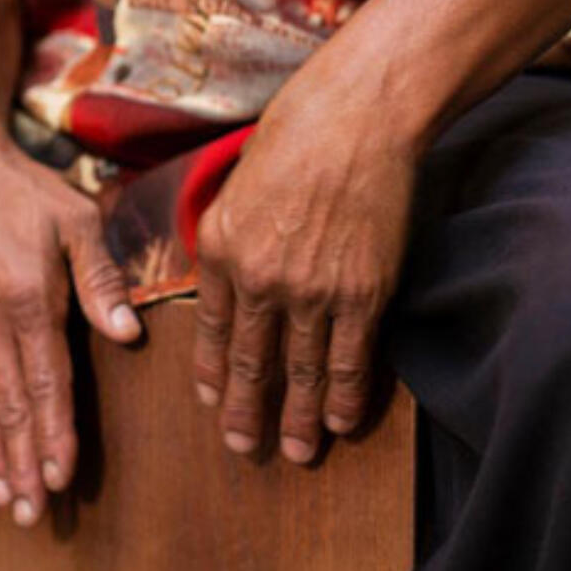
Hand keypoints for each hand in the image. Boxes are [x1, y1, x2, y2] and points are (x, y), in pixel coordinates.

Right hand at [0, 124, 141, 526]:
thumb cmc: (28, 193)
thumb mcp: (78, 222)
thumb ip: (102, 280)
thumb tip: (129, 334)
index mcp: (29, 304)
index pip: (46, 384)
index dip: (54, 435)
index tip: (61, 478)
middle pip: (11, 408)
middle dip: (23, 464)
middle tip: (33, 515)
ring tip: (3, 501)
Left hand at [192, 77, 416, 463]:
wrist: (356, 117)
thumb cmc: (296, 138)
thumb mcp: (236, 189)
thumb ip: (227, 240)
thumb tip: (222, 277)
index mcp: (218, 251)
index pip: (209, 331)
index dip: (211, 373)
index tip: (210, 402)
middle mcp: (257, 280)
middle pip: (249, 364)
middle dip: (245, 414)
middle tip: (243, 449)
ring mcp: (310, 292)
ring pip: (301, 372)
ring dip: (298, 420)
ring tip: (297, 453)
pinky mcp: (362, 294)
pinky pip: (350, 360)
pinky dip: (345, 397)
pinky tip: (342, 423)